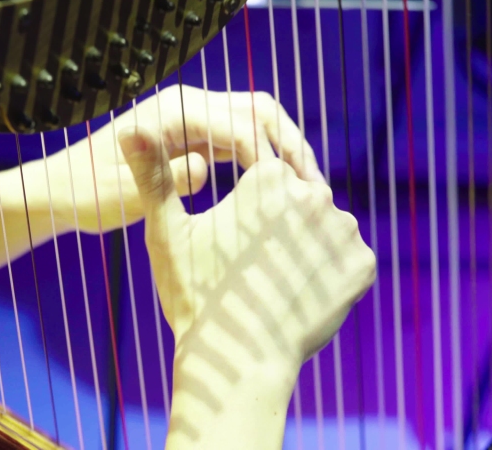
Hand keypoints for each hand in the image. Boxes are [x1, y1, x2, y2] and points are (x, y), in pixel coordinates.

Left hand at [36, 84, 325, 233]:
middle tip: (312, 187)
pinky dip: (265, 164)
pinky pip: (242, 144)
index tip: (286, 192)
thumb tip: (205, 168)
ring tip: (307, 195)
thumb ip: (161, 181)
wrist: (64, 191)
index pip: (236, 121)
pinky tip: (279, 198)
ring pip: (255, 125)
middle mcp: (186, 110)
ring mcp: (193, 124)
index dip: (266, 155)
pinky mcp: (195, 142)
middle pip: (257, 110)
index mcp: (170, 114)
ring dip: (283, 154)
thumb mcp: (119, 195)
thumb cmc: (86, 194)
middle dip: (289, 144)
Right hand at [117, 124, 375, 447]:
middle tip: (252, 270)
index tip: (233, 248)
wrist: (237, 362)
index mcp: (269, 178)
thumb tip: (129, 128)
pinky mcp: (362, 265)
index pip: (266, 179)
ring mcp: (343, 231)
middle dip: (279, 229)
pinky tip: (299, 295)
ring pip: (323, 229)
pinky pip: (346, 259)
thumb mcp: (167, 231)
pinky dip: (328, 275)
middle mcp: (314, 195)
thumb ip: (154, 175)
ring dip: (306, 248)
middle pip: (298, 202)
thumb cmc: (196, 294)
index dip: (247, 215)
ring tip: (275, 283)